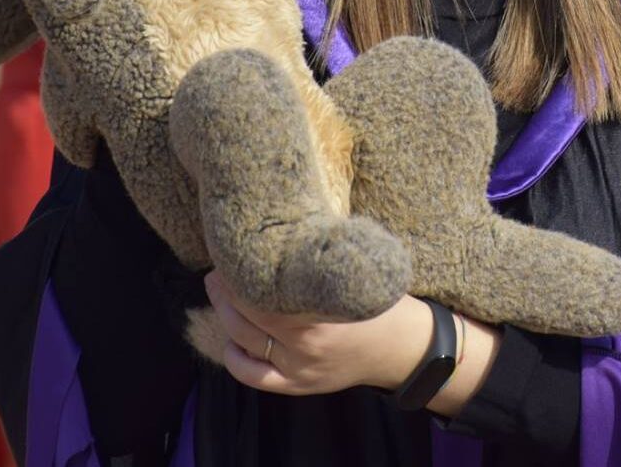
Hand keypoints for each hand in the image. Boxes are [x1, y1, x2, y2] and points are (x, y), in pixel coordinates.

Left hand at [206, 270, 425, 396]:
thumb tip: (284, 234)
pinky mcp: (297, 386)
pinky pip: (252, 376)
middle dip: (225, 291)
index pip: (261, 294)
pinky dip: (235, 356)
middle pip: (246, 317)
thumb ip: (319, 264)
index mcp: (320, 315)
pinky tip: (232, 339)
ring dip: (225, 316)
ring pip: (244, 342)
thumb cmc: (381, 303)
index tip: (233, 253)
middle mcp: (306, 346)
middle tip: (217, 271)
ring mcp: (299, 369)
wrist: (403, 349)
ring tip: (219, 294)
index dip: (239, 274)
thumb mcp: (355, 277)